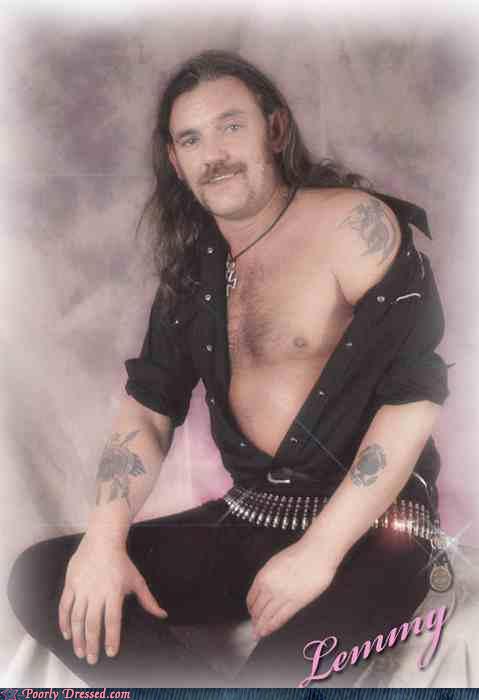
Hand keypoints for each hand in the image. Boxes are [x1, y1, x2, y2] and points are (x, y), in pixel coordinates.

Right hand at [58, 533, 166, 663]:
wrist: (102, 540)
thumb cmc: (122, 562)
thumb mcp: (137, 580)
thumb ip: (148, 600)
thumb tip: (162, 614)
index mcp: (114, 592)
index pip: (112, 620)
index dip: (111, 638)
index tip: (111, 653)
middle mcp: (97, 592)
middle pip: (93, 623)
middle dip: (92, 644)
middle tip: (92, 659)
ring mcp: (82, 588)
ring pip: (77, 618)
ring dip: (77, 637)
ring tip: (79, 652)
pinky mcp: (71, 584)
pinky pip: (65, 607)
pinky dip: (64, 622)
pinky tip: (67, 634)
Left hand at [246, 539, 336, 638]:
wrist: (315, 553)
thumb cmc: (299, 554)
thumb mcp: (276, 563)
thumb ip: (268, 577)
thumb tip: (264, 589)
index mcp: (263, 576)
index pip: (251, 598)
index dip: (251, 608)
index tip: (251, 612)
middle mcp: (270, 587)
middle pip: (257, 609)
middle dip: (255, 619)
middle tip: (254, 626)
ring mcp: (282, 596)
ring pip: (267, 616)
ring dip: (261, 626)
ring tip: (259, 632)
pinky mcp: (296, 603)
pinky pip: (280, 618)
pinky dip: (272, 626)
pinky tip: (268, 631)